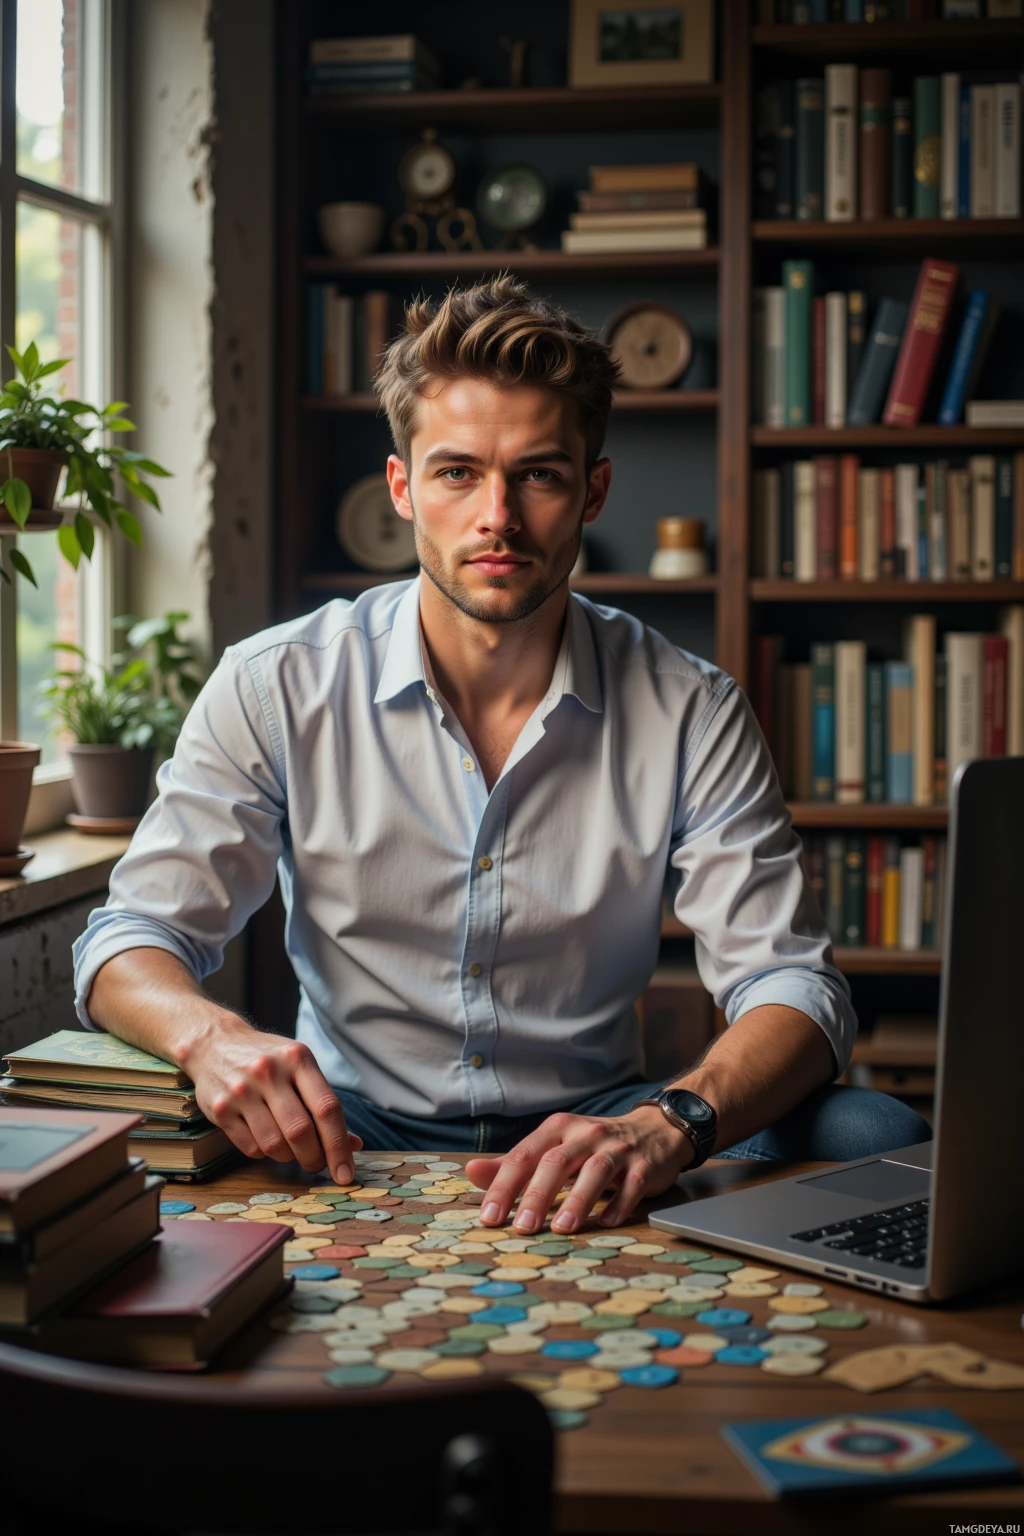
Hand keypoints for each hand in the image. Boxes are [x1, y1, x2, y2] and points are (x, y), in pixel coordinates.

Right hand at [187, 1017, 361, 1181]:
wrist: (215, 1044)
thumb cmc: (269, 1060)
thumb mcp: (300, 1068)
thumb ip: (324, 1103)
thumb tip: (353, 1144)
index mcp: (297, 1058)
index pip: (326, 1108)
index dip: (339, 1145)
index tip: (345, 1173)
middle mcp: (269, 1072)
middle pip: (301, 1132)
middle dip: (314, 1158)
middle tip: (317, 1164)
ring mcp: (242, 1090)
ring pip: (274, 1145)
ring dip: (288, 1158)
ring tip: (291, 1151)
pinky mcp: (220, 1108)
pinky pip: (251, 1148)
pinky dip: (264, 1154)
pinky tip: (266, 1141)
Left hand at [465, 1106, 692, 1233]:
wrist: (653, 1130)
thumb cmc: (592, 1145)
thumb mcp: (553, 1147)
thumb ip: (514, 1163)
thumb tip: (471, 1173)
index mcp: (557, 1129)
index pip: (524, 1156)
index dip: (504, 1186)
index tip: (490, 1217)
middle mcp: (585, 1134)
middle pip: (556, 1162)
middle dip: (537, 1195)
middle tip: (522, 1228)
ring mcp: (617, 1148)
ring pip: (595, 1171)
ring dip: (578, 1200)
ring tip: (562, 1229)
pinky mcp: (644, 1165)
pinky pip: (632, 1184)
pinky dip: (620, 1203)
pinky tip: (607, 1222)